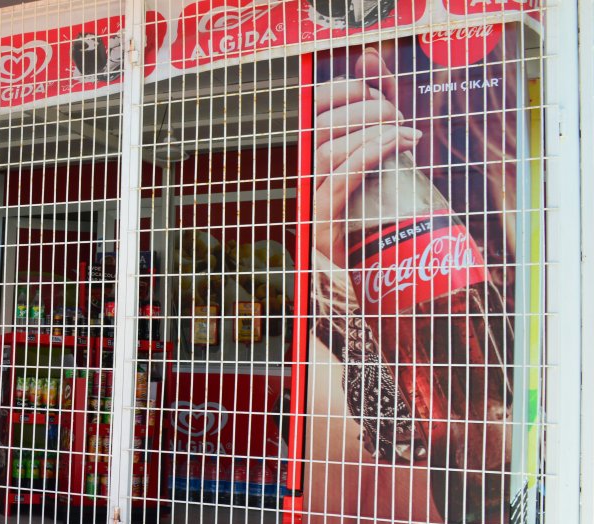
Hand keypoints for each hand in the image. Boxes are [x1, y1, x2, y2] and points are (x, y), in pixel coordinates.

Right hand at [313, 48, 420, 266]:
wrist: (378, 274)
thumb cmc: (382, 211)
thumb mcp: (382, 154)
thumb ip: (375, 108)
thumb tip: (368, 59)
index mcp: (313, 157)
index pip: (313, 108)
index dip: (345, 89)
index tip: (379, 89)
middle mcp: (305, 176)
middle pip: (317, 125)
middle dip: (362, 108)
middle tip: (397, 115)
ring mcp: (311, 201)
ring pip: (328, 150)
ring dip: (373, 131)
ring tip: (408, 133)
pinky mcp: (324, 225)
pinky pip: (343, 177)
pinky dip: (374, 152)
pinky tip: (402, 142)